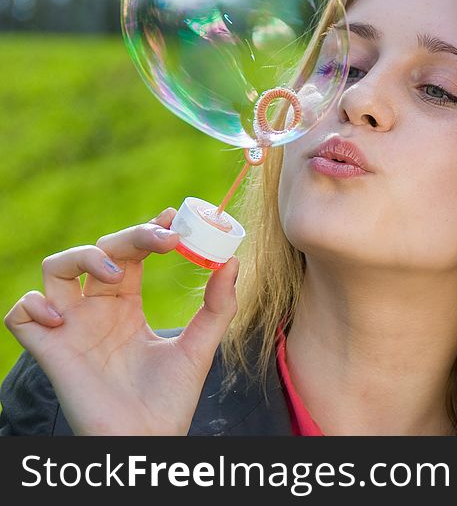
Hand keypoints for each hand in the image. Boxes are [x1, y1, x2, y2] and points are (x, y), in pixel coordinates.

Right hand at [4, 208, 237, 434]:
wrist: (150, 440)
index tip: (172, 218)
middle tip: (162, 240)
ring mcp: (72, 327)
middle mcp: (97, 310)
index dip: (147, 231)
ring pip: (54, 269)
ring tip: (117, 275)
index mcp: (128, 305)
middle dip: (128, 237)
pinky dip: (34, 306)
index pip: (130, 253)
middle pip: (98, 250)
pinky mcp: (50, 351)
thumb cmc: (171, 398)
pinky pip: (20, 315)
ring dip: (81, 257)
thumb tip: (233, 261)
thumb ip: (218, 306)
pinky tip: (64, 318)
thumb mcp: (201, 346)